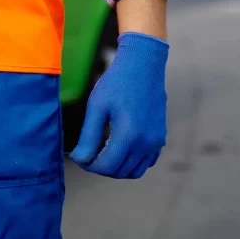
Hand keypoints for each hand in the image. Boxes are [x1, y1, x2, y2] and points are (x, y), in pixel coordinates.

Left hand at [69, 32, 168, 178]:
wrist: (143, 66)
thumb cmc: (116, 83)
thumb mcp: (97, 107)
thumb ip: (88, 137)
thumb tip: (80, 159)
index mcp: (129, 136)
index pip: (107, 166)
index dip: (89, 166)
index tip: (79, 157)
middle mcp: (147, 143)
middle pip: (120, 172)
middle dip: (101, 167)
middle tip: (87, 154)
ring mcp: (156, 142)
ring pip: (135, 171)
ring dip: (117, 167)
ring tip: (101, 151)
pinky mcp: (161, 138)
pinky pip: (147, 162)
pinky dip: (131, 162)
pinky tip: (118, 147)